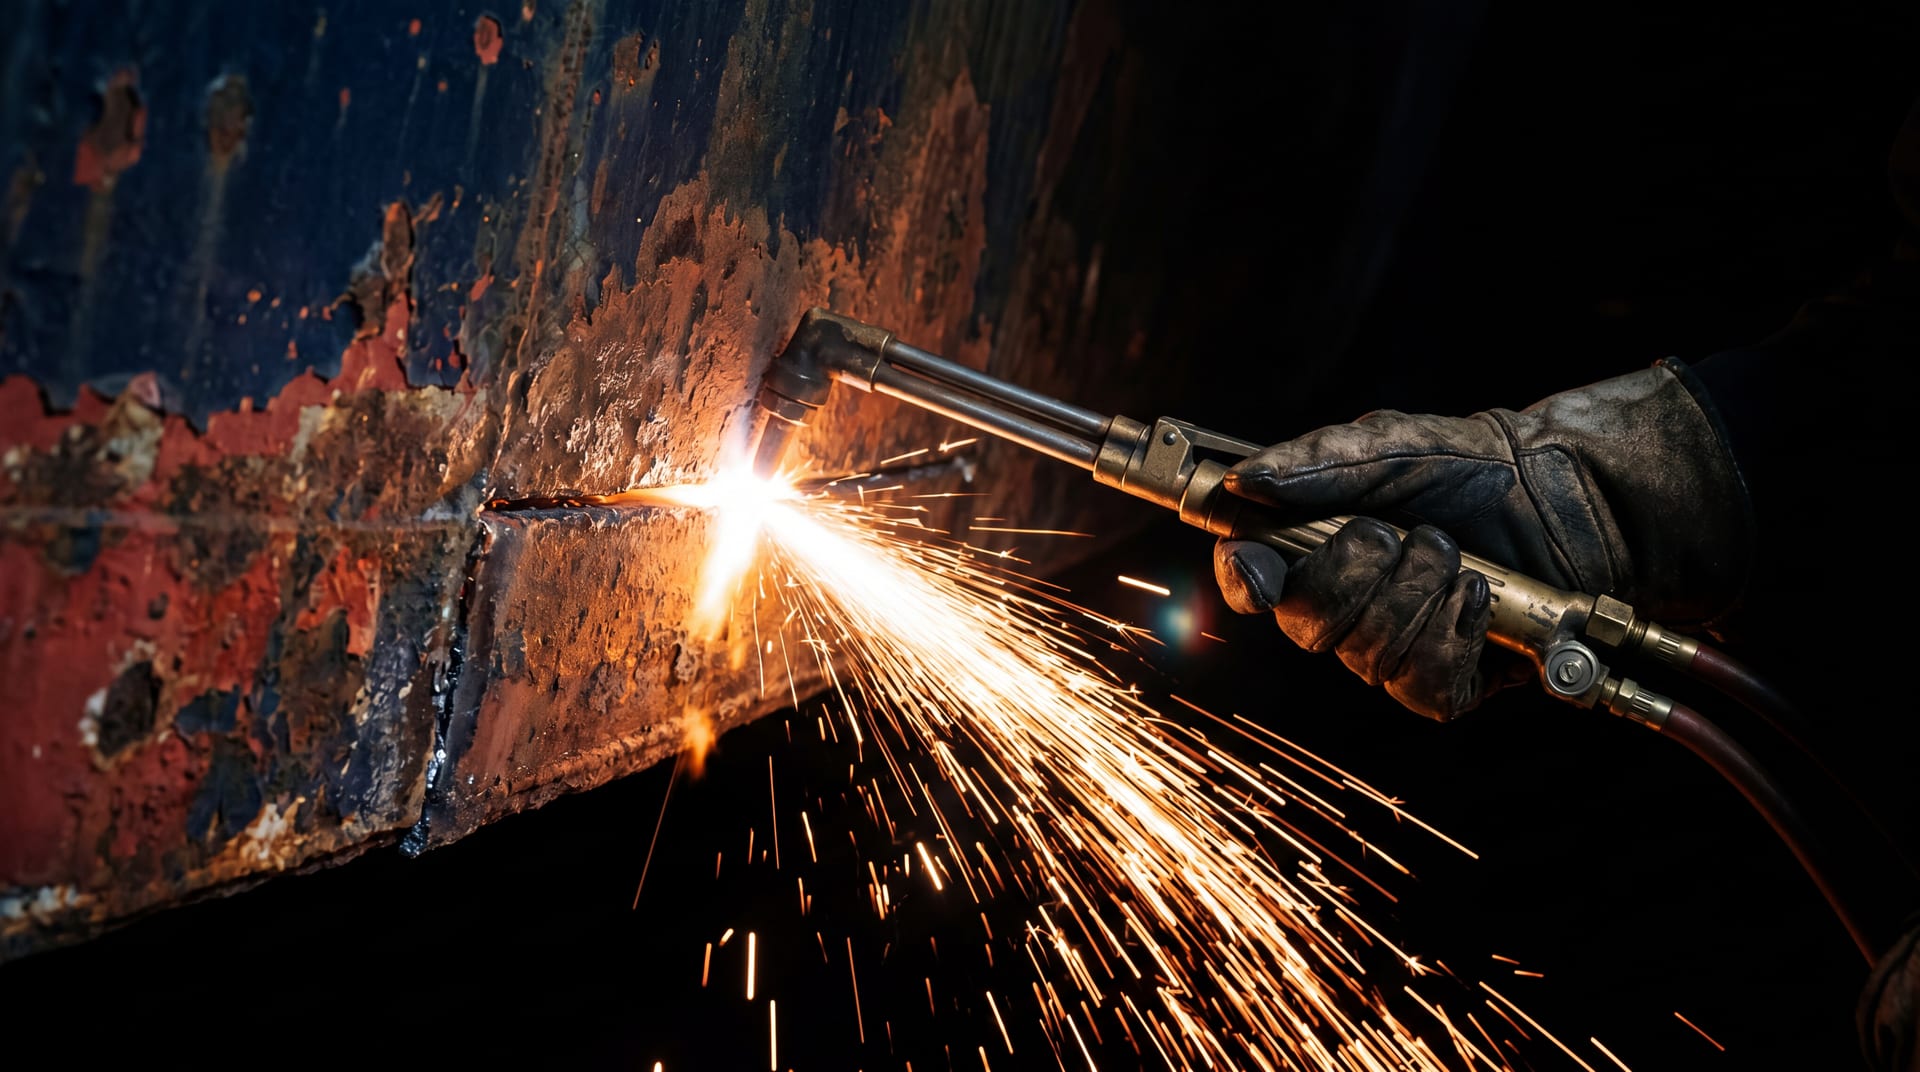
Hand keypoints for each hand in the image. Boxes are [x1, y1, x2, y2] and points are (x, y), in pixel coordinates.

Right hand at [1213, 360, 1750, 719]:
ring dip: (1415, 599)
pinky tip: (1475, 599)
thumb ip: (1317, 460)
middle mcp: (1349, 606)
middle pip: (1306, 628)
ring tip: (1455, 557)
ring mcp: (1397, 647)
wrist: (1567, 496)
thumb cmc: (1475, 467)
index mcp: (1318, 549)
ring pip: (1367, 660)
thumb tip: (1244, 480)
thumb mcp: (1393, 444)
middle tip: (1398, 534)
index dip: (1247, 583)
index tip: (1262, 567)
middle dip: (1352, 579)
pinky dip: (1452, 638)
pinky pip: (1423, 689)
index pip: (1253, 585)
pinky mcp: (1450, 680)